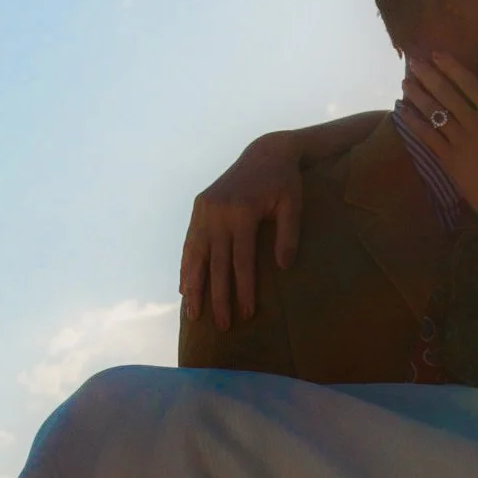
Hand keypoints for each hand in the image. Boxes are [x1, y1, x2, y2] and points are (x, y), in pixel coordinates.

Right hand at [180, 135, 302, 328]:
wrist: (264, 151)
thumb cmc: (284, 182)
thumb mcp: (293, 204)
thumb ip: (288, 235)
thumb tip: (283, 267)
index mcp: (241, 212)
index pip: (241, 260)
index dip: (243, 289)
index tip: (247, 314)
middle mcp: (218, 213)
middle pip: (216, 263)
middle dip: (219, 297)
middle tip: (223, 326)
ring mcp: (204, 210)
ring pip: (195, 256)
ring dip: (193, 287)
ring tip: (193, 315)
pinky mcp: (199, 207)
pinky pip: (190, 243)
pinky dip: (186, 267)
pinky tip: (184, 288)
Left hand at [402, 55, 477, 225]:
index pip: (471, 85)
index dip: (452, 68)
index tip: (438, 54)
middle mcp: (476, 125)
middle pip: (448, 95)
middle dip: (429, 76)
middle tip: (414, 61)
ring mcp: (460, 144)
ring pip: (435, 114)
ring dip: (419, 97)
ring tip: (405, 82)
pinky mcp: (450, 163)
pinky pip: (428, 139)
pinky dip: (415, 124)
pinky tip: (403, 113)